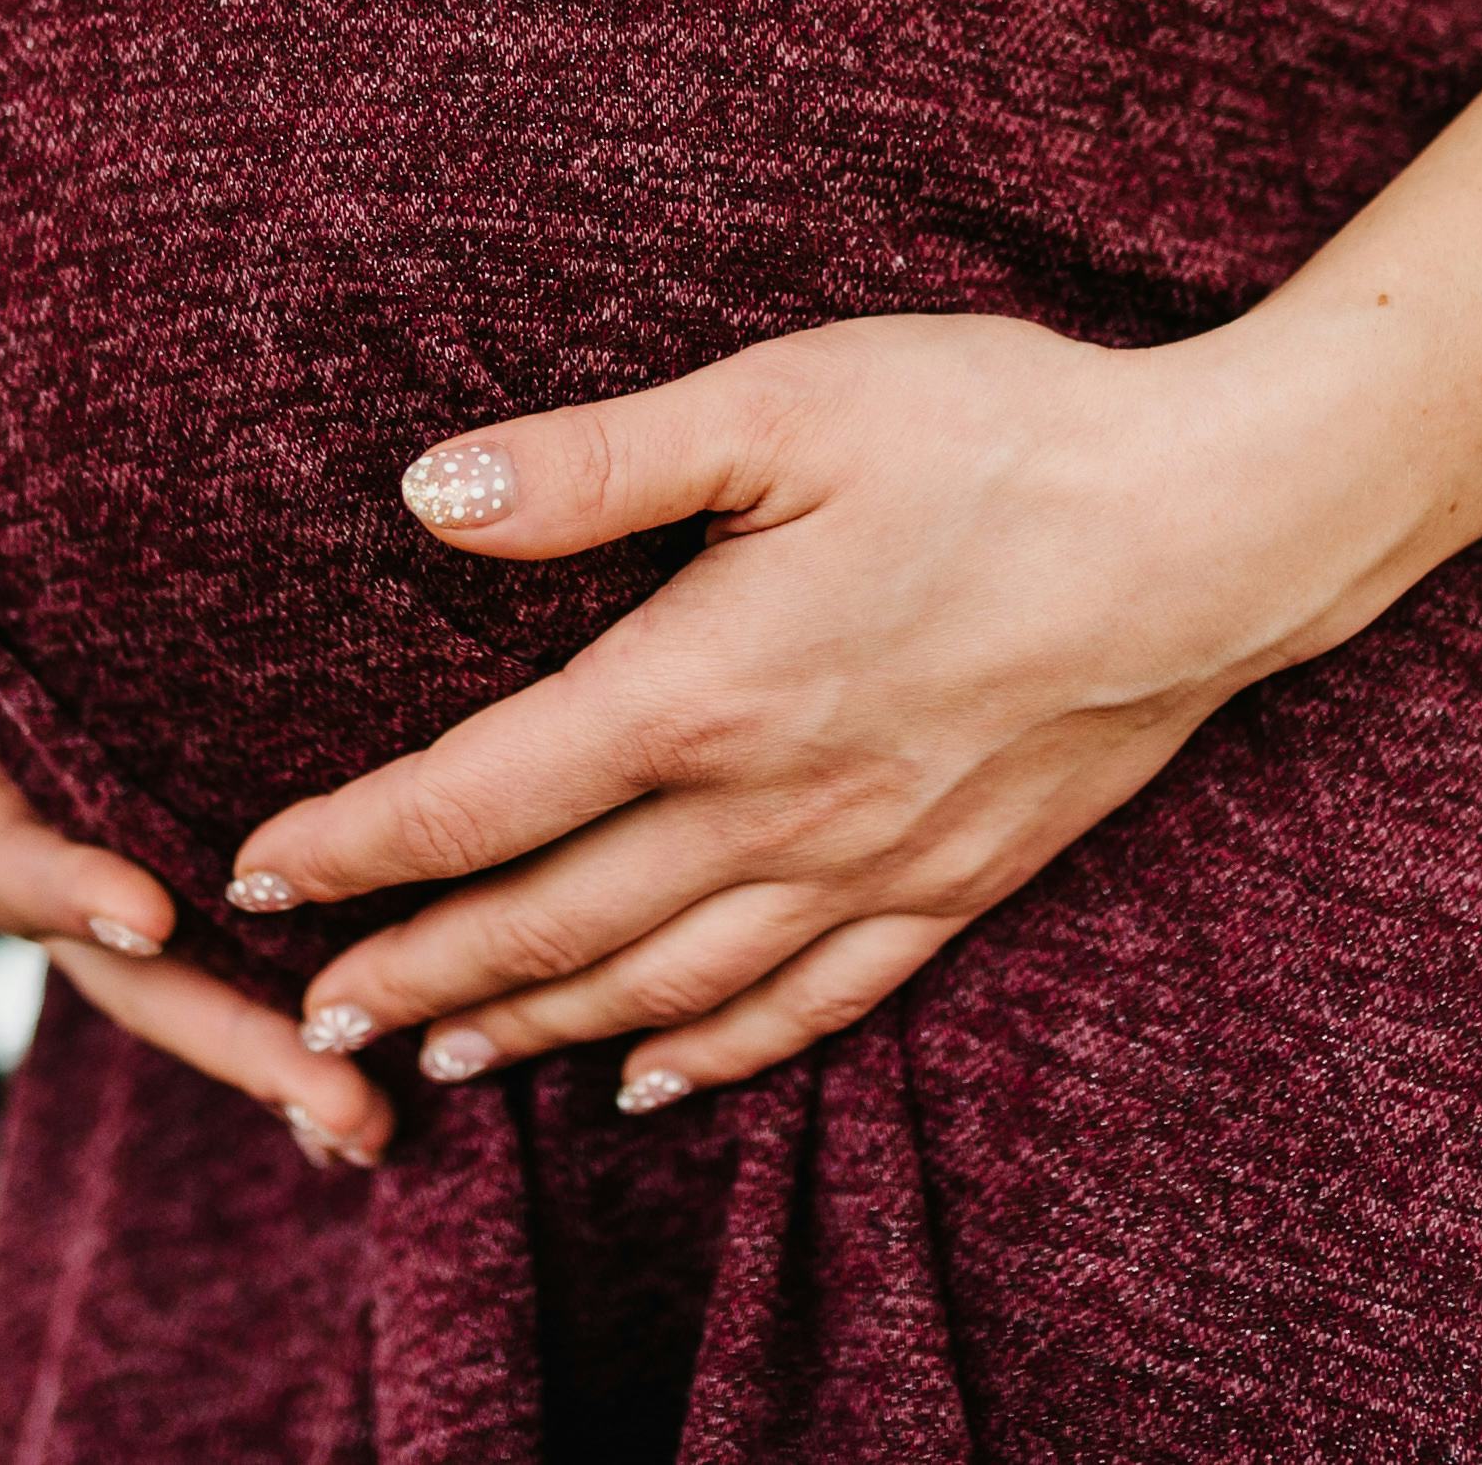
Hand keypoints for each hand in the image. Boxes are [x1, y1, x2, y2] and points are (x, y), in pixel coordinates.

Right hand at [0, 446, 393, 1166]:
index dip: (66, 886)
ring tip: (378, 1128)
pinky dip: (294, 1028)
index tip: (151, 912)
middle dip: (226, 1037)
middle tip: (337, 1098)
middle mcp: (34, 867)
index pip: (9, 857)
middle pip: (129, 972)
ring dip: (282, 1060)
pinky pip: (230, 967)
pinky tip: (388, 1097)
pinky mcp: (172, 885)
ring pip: (193, 991)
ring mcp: (103, 888)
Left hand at [231, 312, 1430, 1108]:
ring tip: (444, 1058)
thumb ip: (597, 461)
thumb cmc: (998, 433)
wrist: (1218, 525)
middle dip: (418, 972)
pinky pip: (811, 1005)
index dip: (359, 843)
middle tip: (310, 1013)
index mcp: (703, 686)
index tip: (264, 870)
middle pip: (549, 923)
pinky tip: (655, 1078)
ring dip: (538, 1030)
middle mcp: (771, 808)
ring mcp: (869, 863)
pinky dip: (715, 1052)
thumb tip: (425, 494)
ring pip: (663, 985)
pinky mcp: (957, 881)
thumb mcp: (784, 404)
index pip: (480, 795)